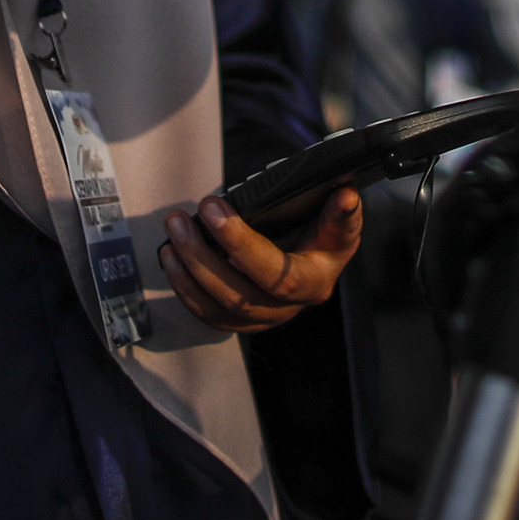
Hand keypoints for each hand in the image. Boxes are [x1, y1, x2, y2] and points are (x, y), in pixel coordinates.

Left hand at [158, 183, 362, 333]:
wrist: (316, 264)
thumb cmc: (326, 240)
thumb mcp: (340, 227)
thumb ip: (342, 215)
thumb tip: (347, 198)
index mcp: (314, 284)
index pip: (277, 274)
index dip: (242, 244)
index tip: (214, 207)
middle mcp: (287, 309)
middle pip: (239, 295)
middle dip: (202, 254)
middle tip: (182, 217)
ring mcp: (261, 320)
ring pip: (217, 308)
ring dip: (187, 271)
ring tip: (173, 232)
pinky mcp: (240, 322)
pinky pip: (207, 314)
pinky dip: (184, 287)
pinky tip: (171, 257)